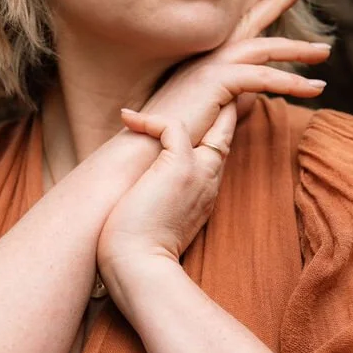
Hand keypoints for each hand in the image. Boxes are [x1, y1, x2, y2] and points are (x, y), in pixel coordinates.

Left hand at [98, 103, 237, 299]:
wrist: (140, 269)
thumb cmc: (139, 254)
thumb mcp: (155, 222)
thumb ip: (156, 200)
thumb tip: (137, 195)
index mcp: (204, 194)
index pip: (217, 152)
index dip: (214, 130)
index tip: (199, 115)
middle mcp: (209, 180)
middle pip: (225, 131)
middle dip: (223, 103)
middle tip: (209, 82)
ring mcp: (198, 172)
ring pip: (213, 121)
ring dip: (193, 101)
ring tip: (170, 87)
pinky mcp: (178, 167)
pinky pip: (172, 127)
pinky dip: (149, 119)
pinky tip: (127, 118)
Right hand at [132, 0, 328, 147]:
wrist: (147, 148)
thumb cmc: (173, 138)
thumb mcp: (208, 115)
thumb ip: (230, 104)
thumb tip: (250, 100)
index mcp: (201, 62)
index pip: (230, 28)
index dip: (248, 6)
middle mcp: (206, 57)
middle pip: (248, 23)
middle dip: (274, 3)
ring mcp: (211, 65)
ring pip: (264, 48)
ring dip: (298, 49)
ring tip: (324, 52)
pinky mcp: (218, 80)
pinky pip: (264, 77)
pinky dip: (293, 82)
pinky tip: (315, 89)